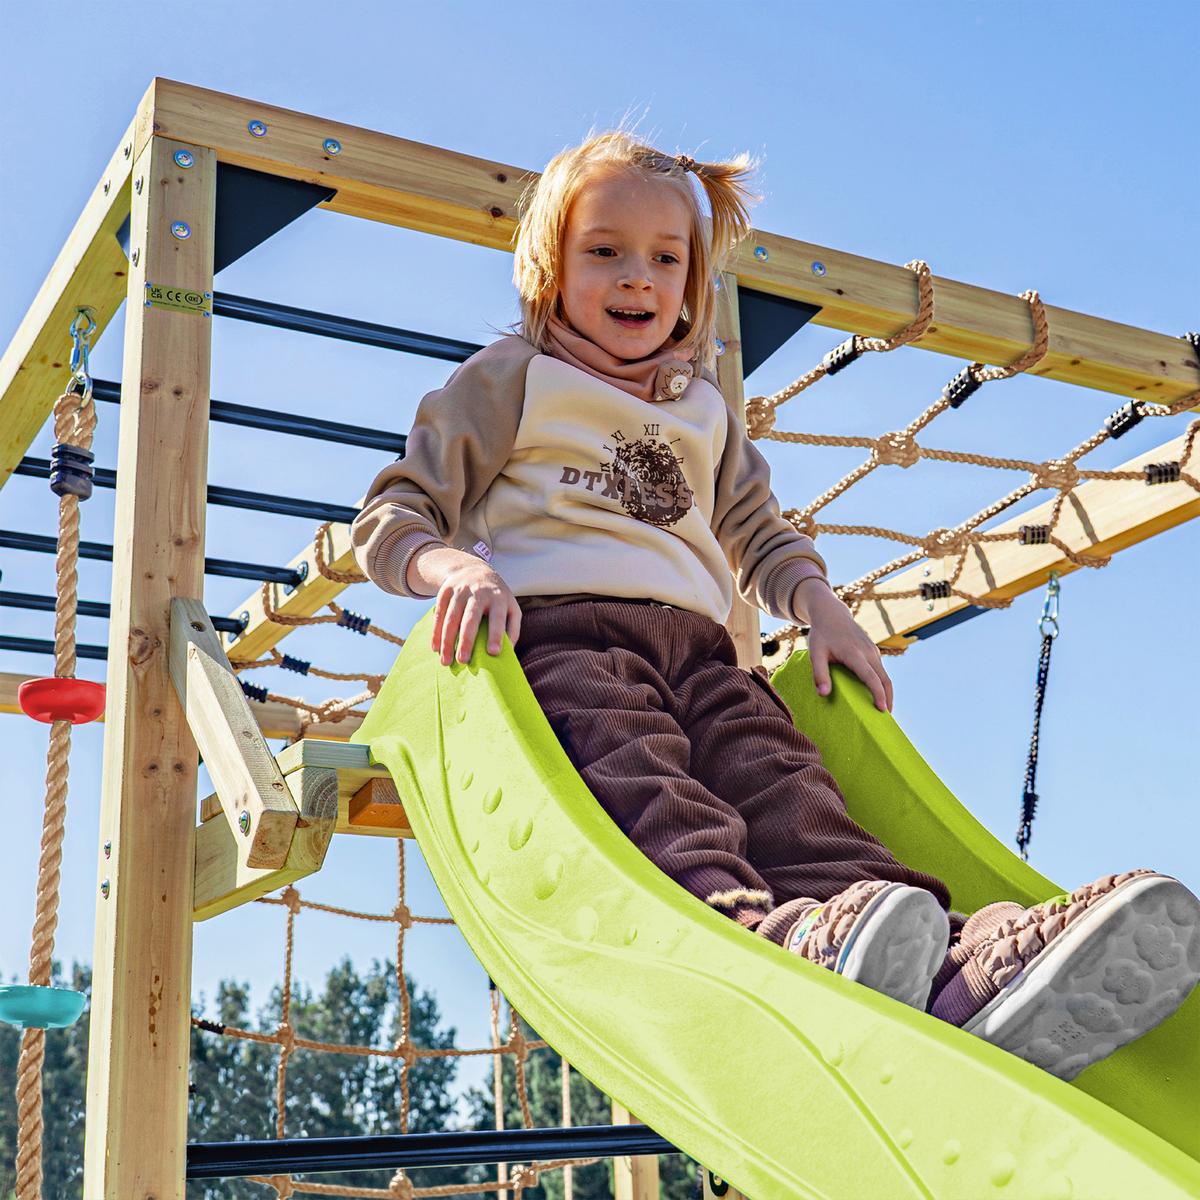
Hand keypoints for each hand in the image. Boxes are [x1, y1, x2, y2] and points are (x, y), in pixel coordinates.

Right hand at [431, 560, 521, 665]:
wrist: (474, 569)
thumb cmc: (496, 597)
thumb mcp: (510, 607)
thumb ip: (512, 628)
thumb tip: (508, 652)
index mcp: (498, 597)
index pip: (497, 618)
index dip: (496, 635)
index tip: (494, 652)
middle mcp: (479, 592)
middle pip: (471, 618)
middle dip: (466, 640)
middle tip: (463, 661)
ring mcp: (460, 591)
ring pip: (451, 617)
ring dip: (447, 641)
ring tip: (446, 662)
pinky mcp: (445, 591)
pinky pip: (439, 614)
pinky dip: (436, 632)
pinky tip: (436, 648)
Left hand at [798, 580, 892, 712]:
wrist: (831, 614)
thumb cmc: (821, 636)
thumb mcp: (815, 653)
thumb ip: (819, 673)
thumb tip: (823, 694)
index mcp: (854, 653)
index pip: (870, 677)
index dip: (878, 693)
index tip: (883, 710)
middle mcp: (868, 652)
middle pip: (884, 679)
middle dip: (887, 699)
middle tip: (886, 720)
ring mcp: (873, 651)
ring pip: (885, 675)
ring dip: (887, 693)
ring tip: (884, 711)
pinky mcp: (874, 651)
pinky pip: (881, 670)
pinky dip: (883, 684)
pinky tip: (878, 696)